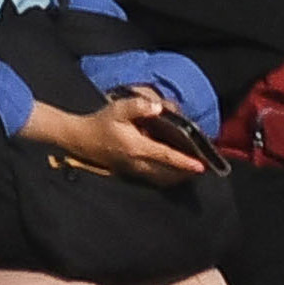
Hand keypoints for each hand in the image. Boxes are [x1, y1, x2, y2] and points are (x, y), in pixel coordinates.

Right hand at [31, 87, 206, 185]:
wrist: (81, 139)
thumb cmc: (101, 122)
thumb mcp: (117, 109)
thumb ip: (138, 106)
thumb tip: (158, 106)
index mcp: (137, 147)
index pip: (166, 156)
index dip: (184, 162)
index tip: (201, 166)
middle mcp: (138, 163)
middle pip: (168, 174)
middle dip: (186, 173)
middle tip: (202, 167)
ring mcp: (134, 170)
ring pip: (162, 179)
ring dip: (178, 177)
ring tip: (192, 170)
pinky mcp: (131, 172)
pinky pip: (155, 179)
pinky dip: (168, 177)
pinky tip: (174, 171)